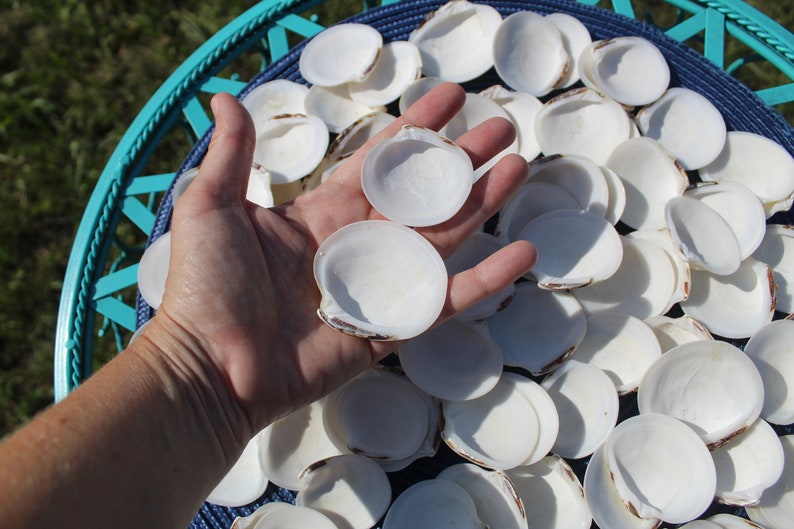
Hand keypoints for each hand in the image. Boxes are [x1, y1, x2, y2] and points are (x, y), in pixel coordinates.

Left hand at [148, 83, 536, 440]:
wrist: (209, 366)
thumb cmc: (205, 287)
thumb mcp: (211, 207)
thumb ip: (231, 153)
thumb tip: (224, 97)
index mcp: (322, 213)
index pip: (378, 163)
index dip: (414, 133)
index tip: (448, 100)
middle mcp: (357, 243)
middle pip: (422, 195)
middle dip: (461, 161)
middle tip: (501, 128)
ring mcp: (377, 285)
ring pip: (442, 237)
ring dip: (481, 203)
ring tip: (518, 168)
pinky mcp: (389, 328)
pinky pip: (445, 300)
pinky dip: (485, 280)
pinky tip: (522, 254)